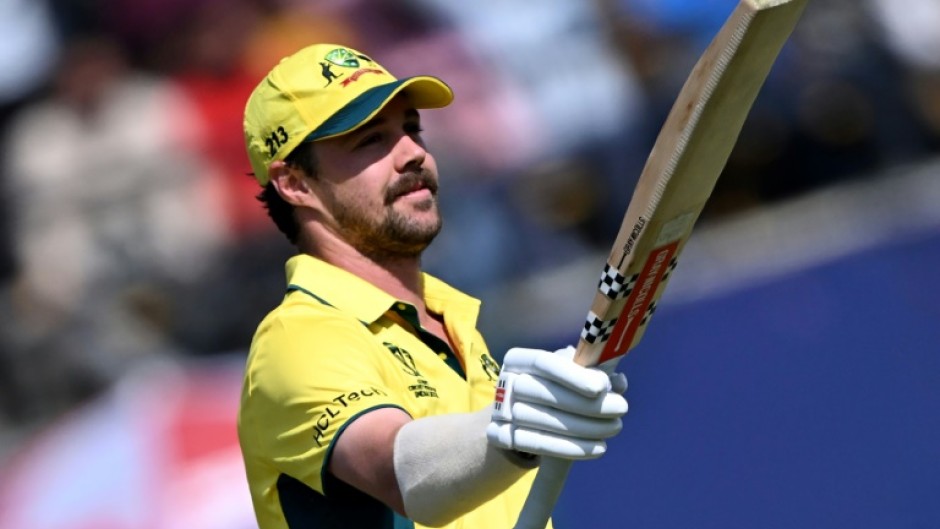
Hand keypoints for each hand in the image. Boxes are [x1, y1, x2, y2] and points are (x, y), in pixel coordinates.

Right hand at [486, 346, 627, 459]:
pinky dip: (572, 448)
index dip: (573, 375)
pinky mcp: (500, 437)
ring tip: (615, 427)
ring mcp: (499, 412)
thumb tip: (618, 382)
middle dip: (588, 404)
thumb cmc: (552, 387)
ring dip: (586, 428)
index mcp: (518, 359)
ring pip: (546, 422)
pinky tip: (599, 448)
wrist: (518, 416)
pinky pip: (539, 445)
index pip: (544, 363)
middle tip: (621, 408)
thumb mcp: (567, 373)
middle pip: (546, 394)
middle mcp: (504, 382)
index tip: (603, 386)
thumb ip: (591, 372)